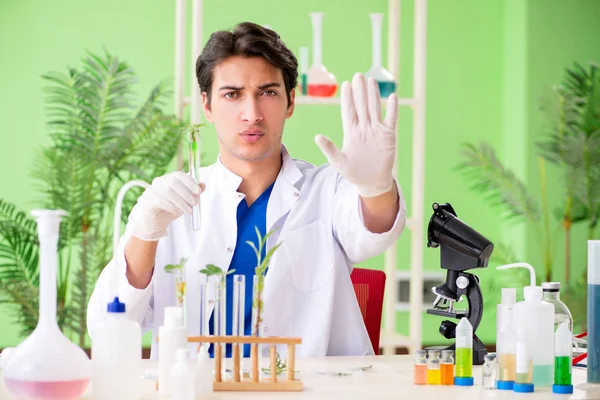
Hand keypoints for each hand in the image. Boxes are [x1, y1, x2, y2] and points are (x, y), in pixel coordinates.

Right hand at [127, 171, 203, 240]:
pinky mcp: (147, 199)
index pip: (180, 175)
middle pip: (174, 183)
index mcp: (170, 178)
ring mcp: (152, 189)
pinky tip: (176, 212)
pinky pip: (159, 200)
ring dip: (181, 203)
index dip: (190, 182)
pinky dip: (171, 206)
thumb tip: (203, 185)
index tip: (198, 191)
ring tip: (188, 211)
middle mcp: (160, 181)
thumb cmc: (171, 208)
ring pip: (168, 192)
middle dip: (187, 194)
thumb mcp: (185, 201)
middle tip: (195, 204)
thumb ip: (194, 193)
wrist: (154, 221)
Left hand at [315, 73, 397, 197]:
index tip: (346, 84)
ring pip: (374, 108)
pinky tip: (392, 97)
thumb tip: (317, 136)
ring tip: (371, 81)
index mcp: (351, 132)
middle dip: (360, 91)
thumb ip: (329, 149)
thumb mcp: (339, 162)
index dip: (348, 98)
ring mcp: (377, 130)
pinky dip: (392, 109)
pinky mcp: (388, 136)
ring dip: (373, 95)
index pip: (349, 111)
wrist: (371, 182)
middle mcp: (364, 128)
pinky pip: (391, 119)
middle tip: (358, 75)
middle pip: (362, 106)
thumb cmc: (354, 173)